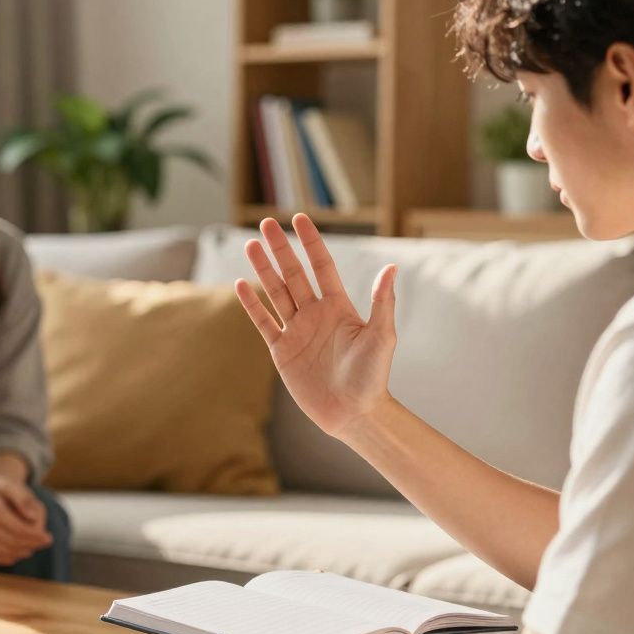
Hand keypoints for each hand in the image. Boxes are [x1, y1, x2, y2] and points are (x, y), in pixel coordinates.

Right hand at [0, 473, 52, 565]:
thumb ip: (23, 499)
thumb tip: (35, 518)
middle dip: (33, 545)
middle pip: (15, 543)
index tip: (49, 538)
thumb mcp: (7, 484)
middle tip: (44, 542)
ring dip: (23, 552)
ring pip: (6, 553)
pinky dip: (10, 558)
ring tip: (34, 546)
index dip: (37, 537)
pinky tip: (19, 552)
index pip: (20, 531)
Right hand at [236, 215, 398, 439]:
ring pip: (276, 293)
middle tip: (266, 223)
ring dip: (264, 269)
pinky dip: (252, 304)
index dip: (310, 243)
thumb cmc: (373, 377)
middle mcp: (315, 315)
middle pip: (293, 274)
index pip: (321, 267)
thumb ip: (383, 302)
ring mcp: (297, 331)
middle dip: (280, 249)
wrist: (354, 413)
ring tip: (251, 245)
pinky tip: (241, 284)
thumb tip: (392, 267)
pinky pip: (264, 322)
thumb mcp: (381, 337)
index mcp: (339, 307)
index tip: (300, 219)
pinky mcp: (282, 351)